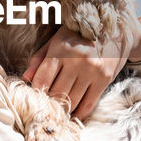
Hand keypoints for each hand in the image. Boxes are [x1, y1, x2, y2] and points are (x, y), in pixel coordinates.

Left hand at [22, 24, 140, 119]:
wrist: (115, 28)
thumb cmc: (79, 34)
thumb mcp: (56, 40)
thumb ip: (39, 58)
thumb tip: (25, 78)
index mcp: (60, 49)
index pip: (42, 80)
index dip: (36, 92)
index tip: (35, 97)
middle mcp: (76, 61)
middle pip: (56, 93)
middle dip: (50, 103)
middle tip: (47, 107)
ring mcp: (92, 71)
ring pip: (72, 101)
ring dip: (64, 109)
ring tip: (60, 109)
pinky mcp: (105, 79)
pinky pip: (89, 104)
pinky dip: (79, 113)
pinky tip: (74, 112)